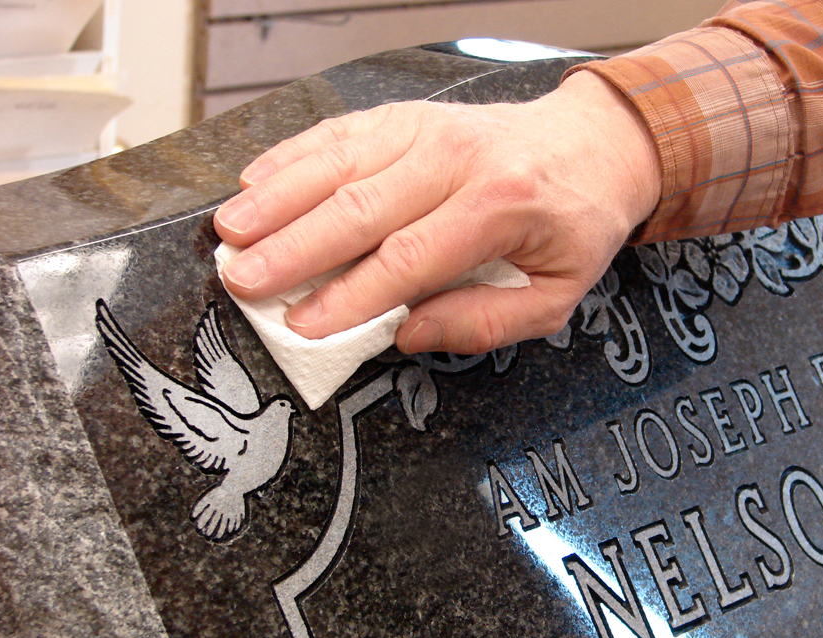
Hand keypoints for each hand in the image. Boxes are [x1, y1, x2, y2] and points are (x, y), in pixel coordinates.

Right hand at [213, 70, 660, 353]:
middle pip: (360, 207)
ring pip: (339, 163)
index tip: (305, 325)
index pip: (409, 257)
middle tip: (244, 281)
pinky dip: (294, 156)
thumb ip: (486, 321)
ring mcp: (428, 129)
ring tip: (231, 232)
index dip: (350, 295)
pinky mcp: (408, 117)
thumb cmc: (573, 223)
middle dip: (294, 249)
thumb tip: (410, 334)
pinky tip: (256, 180)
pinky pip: (341, 132)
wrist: (592, 146)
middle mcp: (457, 158)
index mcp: (499, 205)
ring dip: (279, 199)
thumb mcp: (555, 294)